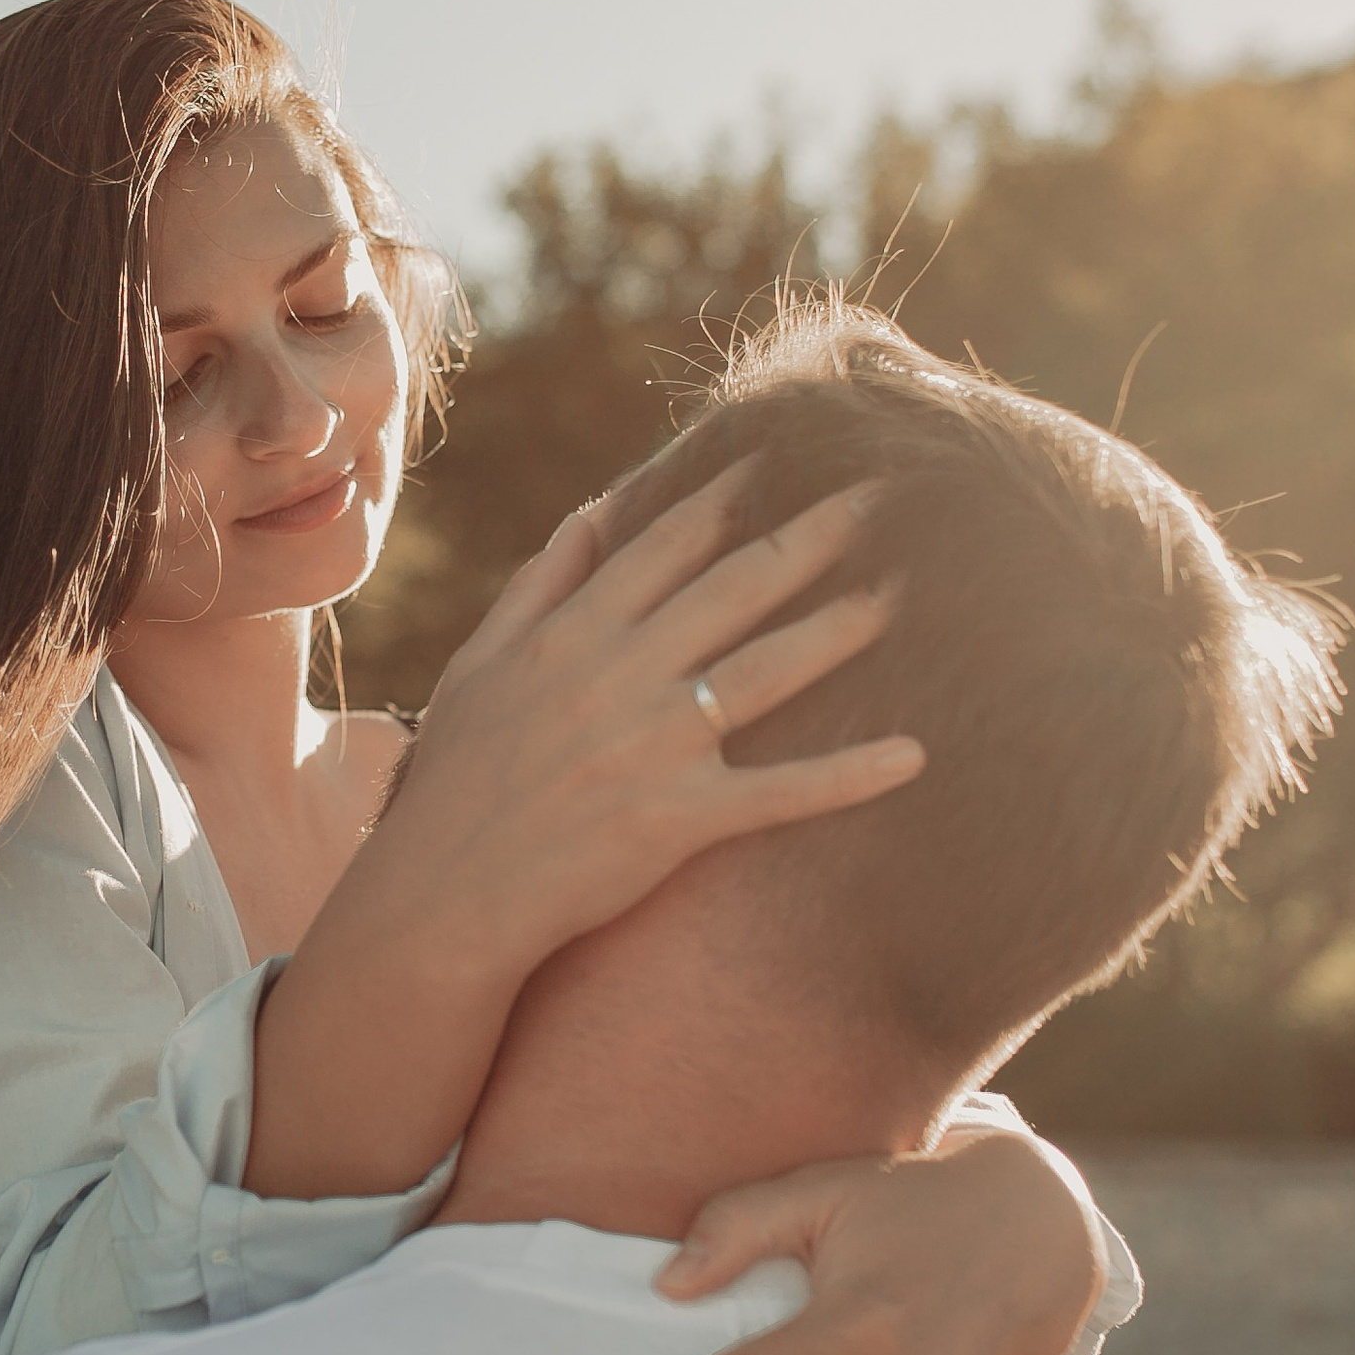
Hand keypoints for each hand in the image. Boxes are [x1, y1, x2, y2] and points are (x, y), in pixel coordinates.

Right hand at [384, 465, 924, 990]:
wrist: (442, 896)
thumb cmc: (457, 782)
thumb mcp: (479, 665)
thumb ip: (539, 585)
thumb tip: (592, 513)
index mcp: (571, 634)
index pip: (666, 543)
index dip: (730, 496)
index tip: (783, 459)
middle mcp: (617, 675)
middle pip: (734, 586)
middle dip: (810, 535)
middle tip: (878, 495)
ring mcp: (652, 746)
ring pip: (767, 670)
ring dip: (840, 628)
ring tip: (898, 594)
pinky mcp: (677, 819)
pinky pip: (781, 792)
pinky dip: (849, 775)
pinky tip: (912, 756)